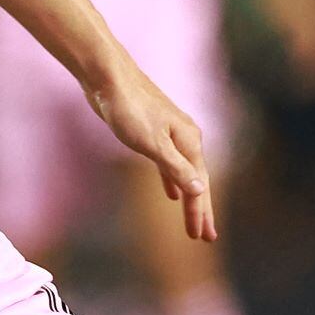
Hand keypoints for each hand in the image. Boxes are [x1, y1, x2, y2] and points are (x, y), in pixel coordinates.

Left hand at [87, 58, 217, 243]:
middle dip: (200, 210)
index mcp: (190, 142)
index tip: (203, 237)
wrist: (109, 77)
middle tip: (206, 237)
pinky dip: (172, 181)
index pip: (199, 186)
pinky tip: (171, 193)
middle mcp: (186, 138)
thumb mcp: (152, 143)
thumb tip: (200, 189)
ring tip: (192, 221)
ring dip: (188, 198)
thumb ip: (176, 168)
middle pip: (196, 182)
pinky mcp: (154, 132)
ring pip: (184, 174)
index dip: (200, 212)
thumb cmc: (129, 109)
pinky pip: (170, 165)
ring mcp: (171, 135)